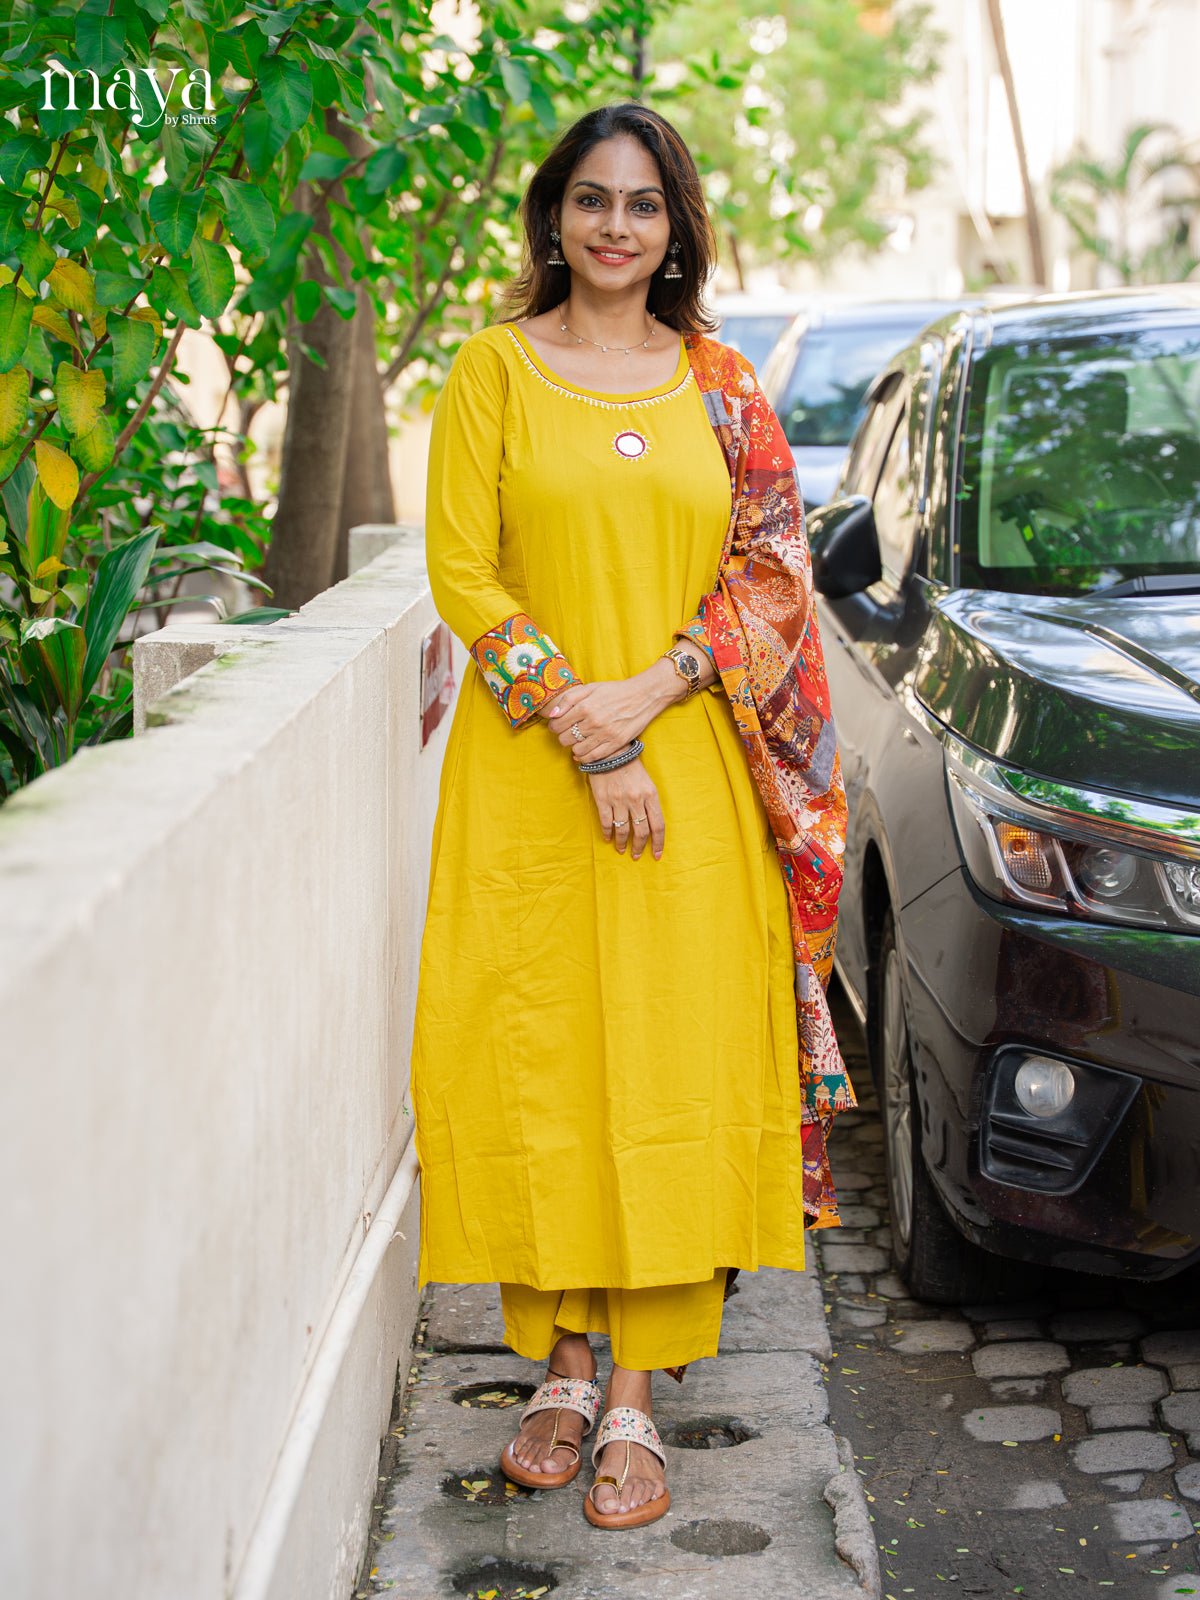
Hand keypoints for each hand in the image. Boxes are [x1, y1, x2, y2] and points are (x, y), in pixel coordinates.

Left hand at [547, 661, 681, 762]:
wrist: (643, 696)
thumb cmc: (614, 691)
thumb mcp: (590, 688)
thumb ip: (568, 699)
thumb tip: (552, 715)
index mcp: (585, 706)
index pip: (557, 725)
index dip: (554, 726)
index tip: (559, 725)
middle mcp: (593, 722)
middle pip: (565, 739)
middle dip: (563, 736)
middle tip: (569, 732)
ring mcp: (605, 734)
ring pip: (576, 750)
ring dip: (574, 746)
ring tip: (579, 739)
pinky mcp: (615, 744)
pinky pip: (592, 757)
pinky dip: (584, 756)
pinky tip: (584, 750)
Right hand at [587, 759, 663, 859]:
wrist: (609, 751)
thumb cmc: (630, 766)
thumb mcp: (647, 782)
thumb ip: (649, 801)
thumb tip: (650, 823)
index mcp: (651, 795)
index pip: (658, 825)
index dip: (658, 842)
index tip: (656, 854)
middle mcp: (636, 800)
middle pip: (642, 831)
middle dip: (640, 847)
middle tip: (636, 856)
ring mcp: (619, 801)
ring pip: (624, 830)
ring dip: (623, 843)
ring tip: (622, 850)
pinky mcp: (603, 800)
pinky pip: (607, 823)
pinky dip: (608, 833)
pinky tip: (608, 838)